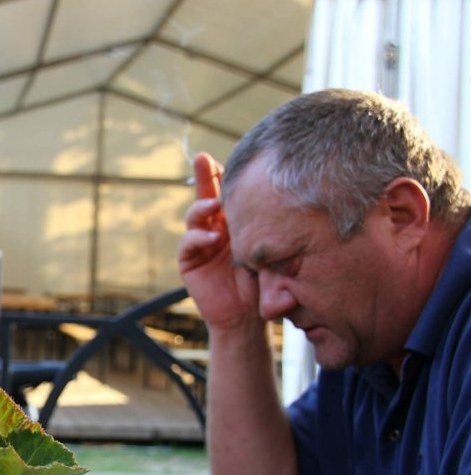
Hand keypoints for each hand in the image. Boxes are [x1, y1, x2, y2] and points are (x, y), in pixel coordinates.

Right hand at [178, 152, 258, 331]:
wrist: (248, 317)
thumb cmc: (264, 285)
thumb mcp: (272, 253)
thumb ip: (269, 234)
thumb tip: (286, 204)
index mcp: (236, 222)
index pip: (230, 193)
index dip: (227, 174)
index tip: (233, 157)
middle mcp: (215, 227)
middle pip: (207, 194)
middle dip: (203, 174)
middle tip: (202, 159)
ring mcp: (200, 243)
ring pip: (195, 215)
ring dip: (202, 207)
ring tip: (213, 205)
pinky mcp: (189, 261)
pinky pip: (189, 243)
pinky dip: (198, 238)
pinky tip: (212, 238)